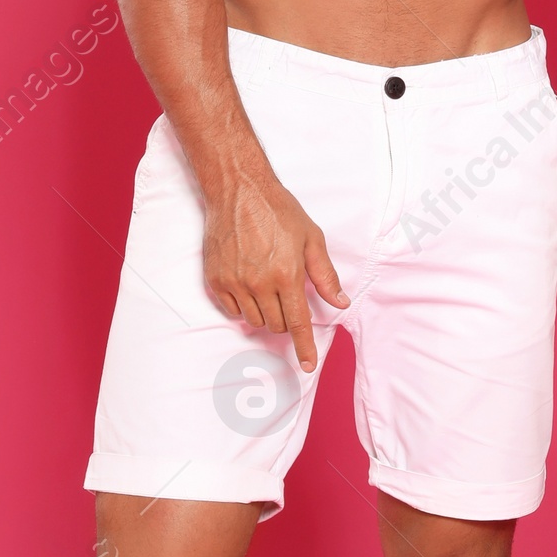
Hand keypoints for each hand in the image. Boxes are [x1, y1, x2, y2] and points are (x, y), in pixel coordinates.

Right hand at [204, 170, 347, 370]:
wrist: (238, 190)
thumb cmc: (278, 211)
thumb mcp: (311, 238)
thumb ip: (325, 275)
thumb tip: (340, 302)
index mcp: (287, 275)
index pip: (298, 323)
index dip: (305, 347)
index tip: (307, 365)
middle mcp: (260, 283)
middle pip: (276, 325)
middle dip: (286, 321)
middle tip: (287, 297)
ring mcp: (235, 283)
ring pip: (255, 321)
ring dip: (265, 314)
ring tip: (268, 287)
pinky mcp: (216, 280)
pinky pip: (233, 310)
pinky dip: (244, 306)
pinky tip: (249, 285)